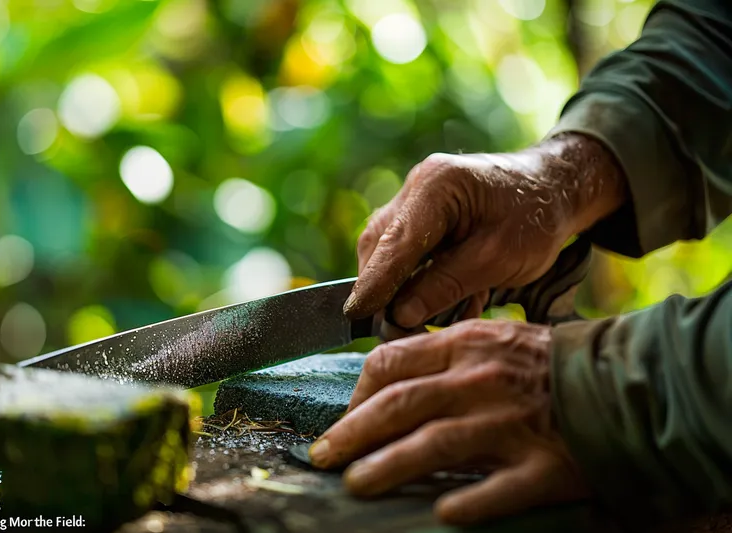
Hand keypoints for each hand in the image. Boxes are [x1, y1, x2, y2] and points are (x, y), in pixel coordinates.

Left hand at [308, 320, 590, 524]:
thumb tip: (392, 379)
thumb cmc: (549, 363)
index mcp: (466, 346)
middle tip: (324, 456)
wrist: (624, 380)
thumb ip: (445, 356)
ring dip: (388, 467)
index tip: (344, 417)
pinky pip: (501, 487)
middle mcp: (480, 381)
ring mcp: (511, 423)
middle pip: (401, 405)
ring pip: (434, 444)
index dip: (358, 393)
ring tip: (356, 485)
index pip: (392, 361)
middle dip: (353, 432)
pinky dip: (471, 501)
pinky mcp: (544, 464)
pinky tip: (444, 514)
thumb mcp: (492, 340)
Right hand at [344, 133, 625, 329]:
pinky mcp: (421, 211)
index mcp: (437, 187)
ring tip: (421, 317)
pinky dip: (413, 277)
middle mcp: (417, 185)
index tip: (356, 316)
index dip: (374, 284)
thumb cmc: (536, 218)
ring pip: (386, 249)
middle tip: (391, 329)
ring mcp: (416, 196)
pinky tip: (437, 299)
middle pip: (380, 245)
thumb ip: (445, 285)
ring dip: (398, 286)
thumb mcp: (498, 258)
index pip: (394, 244)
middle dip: (382, 289)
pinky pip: (403, 248)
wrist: (556, 187)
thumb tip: (399, 314)